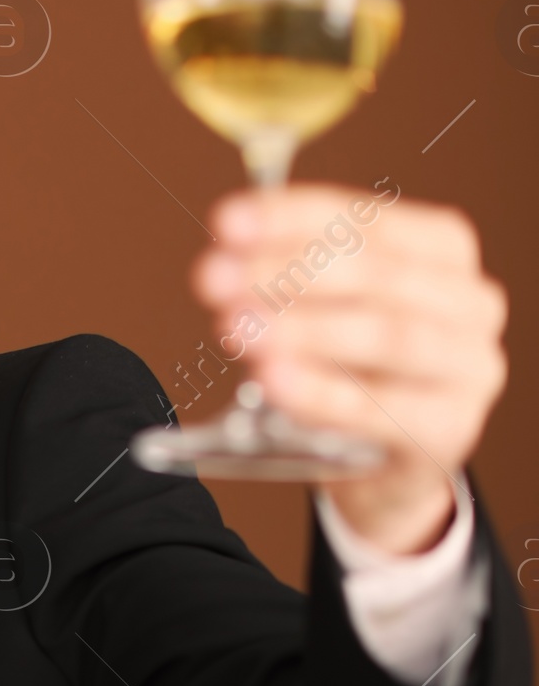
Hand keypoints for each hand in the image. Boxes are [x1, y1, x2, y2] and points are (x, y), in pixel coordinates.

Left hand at [192, 184, 507, 553]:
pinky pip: (380, 408)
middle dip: (288, 272)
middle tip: (215, 277)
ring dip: (304, 328)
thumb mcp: (330, 313)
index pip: (369, 220)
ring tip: (238, 326)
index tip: (227, 223)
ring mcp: (470, 366)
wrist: (392, 467)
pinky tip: (273, 379)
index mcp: (445, 250)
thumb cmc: (358, 373)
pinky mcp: (452, 428)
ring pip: (387, 335)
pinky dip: (322, 392)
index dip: (295, 218)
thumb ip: (293, 279)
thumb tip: (228, 260)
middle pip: (377, 274)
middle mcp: (470, 300)